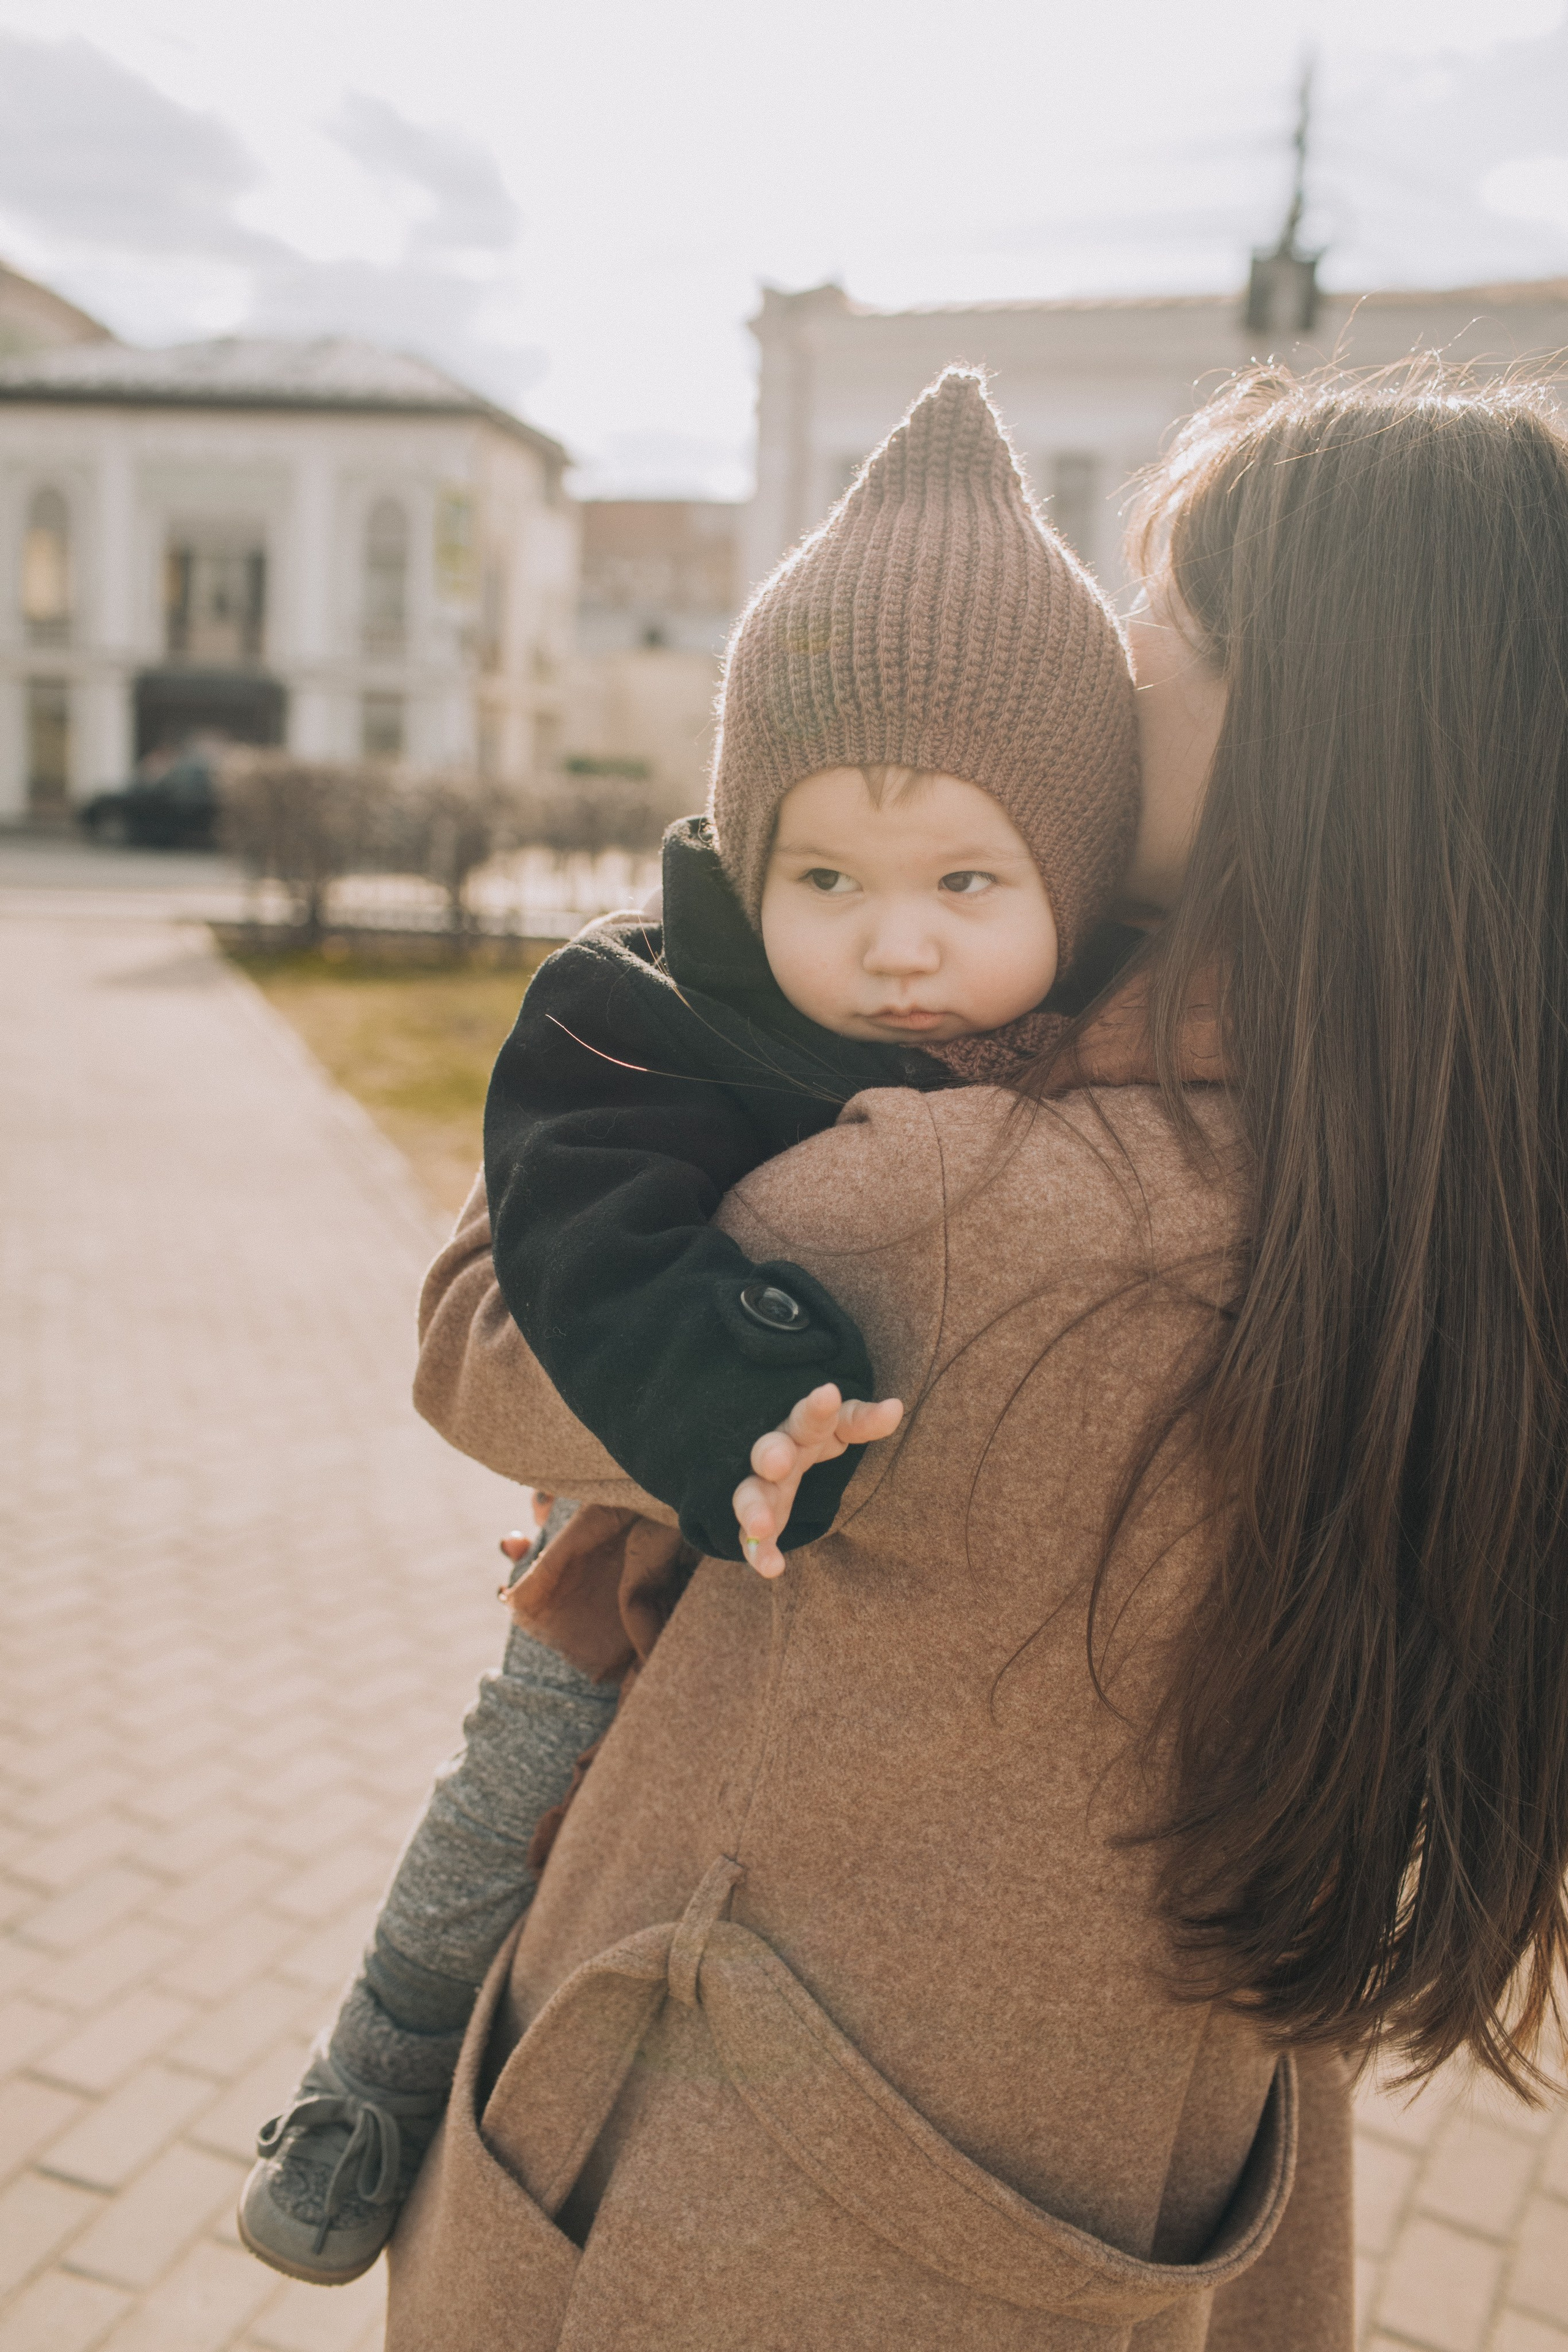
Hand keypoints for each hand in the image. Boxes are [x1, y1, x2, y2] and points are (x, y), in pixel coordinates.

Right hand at [732, 1383, 902, 1577]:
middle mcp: (777, 1453)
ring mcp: (762, 1486)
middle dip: (772, 1455)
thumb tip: (896, 1407)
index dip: (819, 1407)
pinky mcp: (757, 1519)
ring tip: (761, 1528)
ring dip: (754, 1509)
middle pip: (770, 1451)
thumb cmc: (818, 1434)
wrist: (777, 1452)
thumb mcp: (841, 1424)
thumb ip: (865, 1420)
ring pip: (751, 1494)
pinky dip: (759, 1553)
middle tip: (777, 1462)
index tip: (828, 1393)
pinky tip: (771, 1569)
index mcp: (801, 1427)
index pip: (810, 1414)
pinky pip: (750, 1538)